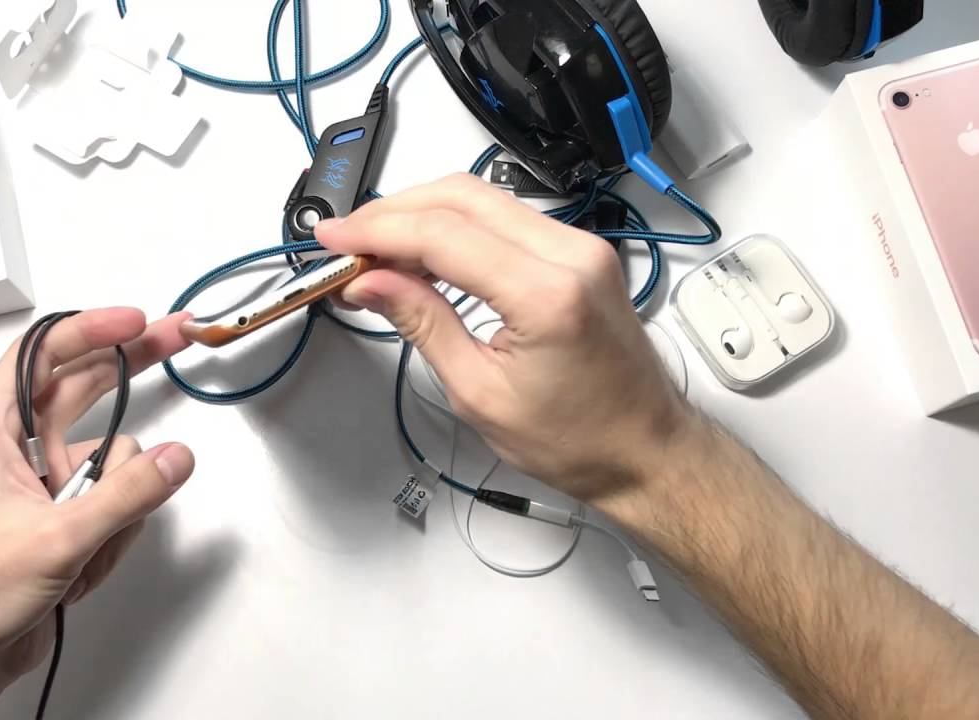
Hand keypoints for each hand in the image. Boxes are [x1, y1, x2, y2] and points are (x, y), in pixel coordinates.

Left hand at [0, 310, 193, 698]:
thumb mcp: (55, 540)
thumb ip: (126, 496)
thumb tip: (177, 457)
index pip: (42, 355)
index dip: (91, 330)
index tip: (138, 321)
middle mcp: (16, 448)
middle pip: (84, 387)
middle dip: (131, 370)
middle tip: (177, 337)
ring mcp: (43, 483)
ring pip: (112, 461)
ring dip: (115, 507)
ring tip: (85, 551)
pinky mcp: (62, 517)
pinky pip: (114, 504)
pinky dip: (111, 536)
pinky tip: (82, 571)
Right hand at [316, 174, 696, 506]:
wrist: (644, 452)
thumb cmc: (579, 439)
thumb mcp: (480, 393)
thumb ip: (422, 323)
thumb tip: (370, 282)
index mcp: (548, 294)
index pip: (443, 234)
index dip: (377, 231)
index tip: (334, 240)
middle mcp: (572, 255)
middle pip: (461, 197)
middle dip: (393, 212)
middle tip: (346, 242)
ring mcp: (581, 248)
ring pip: (482, 198)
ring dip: (421, 215)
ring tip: (375, 250)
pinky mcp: (580, 253)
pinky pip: (506, 218)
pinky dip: (456, 226)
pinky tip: (423, 251)